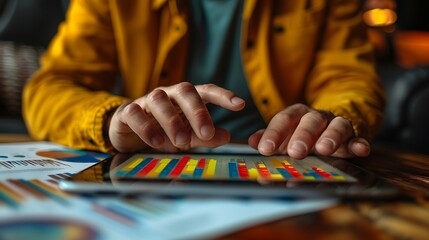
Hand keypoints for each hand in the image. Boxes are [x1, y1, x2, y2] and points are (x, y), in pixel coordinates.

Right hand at [108, 83, 244, 151]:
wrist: (128, 133)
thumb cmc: (162, 132)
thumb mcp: (186, 136)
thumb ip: (204, 137)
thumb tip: (227, 136)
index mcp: (185, 99)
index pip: (206, 91)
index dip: (223, 95)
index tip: (240, 104)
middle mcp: (168, 95)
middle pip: (184, 91)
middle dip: (198, 112)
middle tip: (206, 133)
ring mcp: (147, 101)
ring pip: (159, 100)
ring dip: (172, 121)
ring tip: (181, 142)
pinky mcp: (128, 112)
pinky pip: (136, 113)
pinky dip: (147, 127)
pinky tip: (157, 142)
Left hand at [248, 104, 369, 158]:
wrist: (334, 122)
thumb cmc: (303, 133)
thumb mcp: (285, 135)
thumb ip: (270, 138)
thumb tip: (252, 142)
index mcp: (297, 115)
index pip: (284, 119)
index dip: (274, 133)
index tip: (265, 149)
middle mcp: (317, 117)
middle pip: (310, 121)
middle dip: (302, 136)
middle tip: (294, 152)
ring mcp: (337, 124)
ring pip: (336, 126)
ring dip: (330, 137)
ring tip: (324, 150)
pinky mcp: (355, 135)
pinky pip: (359, 137)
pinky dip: (359, 143)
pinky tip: (361, 150)